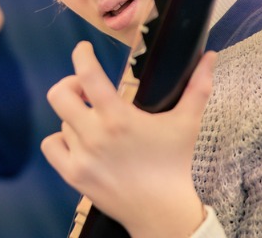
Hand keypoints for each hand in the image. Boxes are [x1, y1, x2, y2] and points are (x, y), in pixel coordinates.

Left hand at [41, 41, 215, 236]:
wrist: (162, 212)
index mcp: (118, 117)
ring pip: (61, 121)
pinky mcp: (72, 175)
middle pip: (60, 94)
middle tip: (85, 89)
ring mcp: (80, 156)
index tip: (84, 49)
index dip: (81, 55)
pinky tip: (77, 141)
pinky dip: (60, 140)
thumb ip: (198, 87)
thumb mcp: (187, 123)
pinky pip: (51, 145)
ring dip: (75, 117)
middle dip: (70, 84)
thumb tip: (210, 55)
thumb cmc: (174, 164)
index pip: (88, 75)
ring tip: (95, 124)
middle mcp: (93, 134)